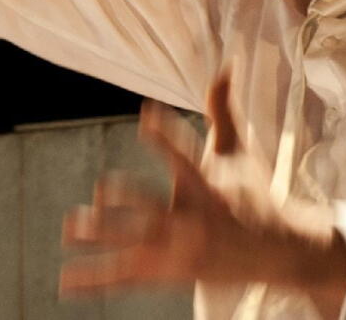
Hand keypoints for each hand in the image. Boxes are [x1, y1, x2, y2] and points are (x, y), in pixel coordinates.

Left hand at [60, 70, 345, 315]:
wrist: (280, 253)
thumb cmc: (256, 194)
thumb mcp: (240, 151)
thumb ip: (222, 110)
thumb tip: (225, 64)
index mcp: (209, 186)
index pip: (186, 157)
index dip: (166, 136)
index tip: (146, 114)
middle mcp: (194, 220)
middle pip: (158, 211)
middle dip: (130, 202)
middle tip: (102, 187)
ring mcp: (181, 250)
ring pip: (137, 245)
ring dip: (103, 238)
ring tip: (70, 227)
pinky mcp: (171, 273)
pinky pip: (129, 277)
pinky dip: (97, 279)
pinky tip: (65, 281)